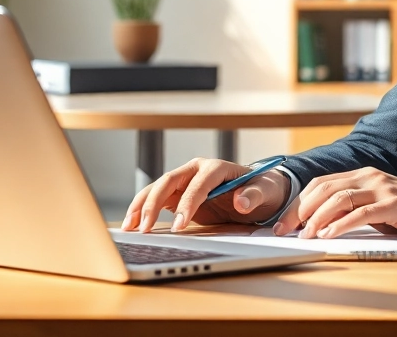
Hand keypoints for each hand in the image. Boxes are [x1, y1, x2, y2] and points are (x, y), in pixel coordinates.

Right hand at [121, 158, 290, 232]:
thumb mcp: (266, 192)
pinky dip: (142, 210)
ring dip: (141, 206)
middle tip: (146, 229)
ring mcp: (185, 181)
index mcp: (216, 167)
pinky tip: (132, 225)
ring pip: (157, 189)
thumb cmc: (262, 190)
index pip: (199, 182)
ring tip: (129, 226)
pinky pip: (156, 199)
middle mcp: (196, 170)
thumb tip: (241, 201)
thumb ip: (255, 195)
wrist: (258, 191)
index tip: (180, 225)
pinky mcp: (178, 194)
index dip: (188, 202)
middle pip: (169, 181)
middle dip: (155, 204)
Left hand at [273, 167, 396, 239]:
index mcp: (363, 175)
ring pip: (339, 199)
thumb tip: (320, 224)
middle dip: (300, 210)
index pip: (321, 184)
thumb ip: (353, 208)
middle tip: (284, 230)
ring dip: (316, 218)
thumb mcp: (378, 207)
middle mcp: (370, 176)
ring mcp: (382, 188)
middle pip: (324, 189)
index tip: (283, 222)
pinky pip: (361, 213)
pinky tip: (328, 235)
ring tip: (304, 236)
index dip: (299, 202)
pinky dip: (340, 225)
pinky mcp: (393, 203)